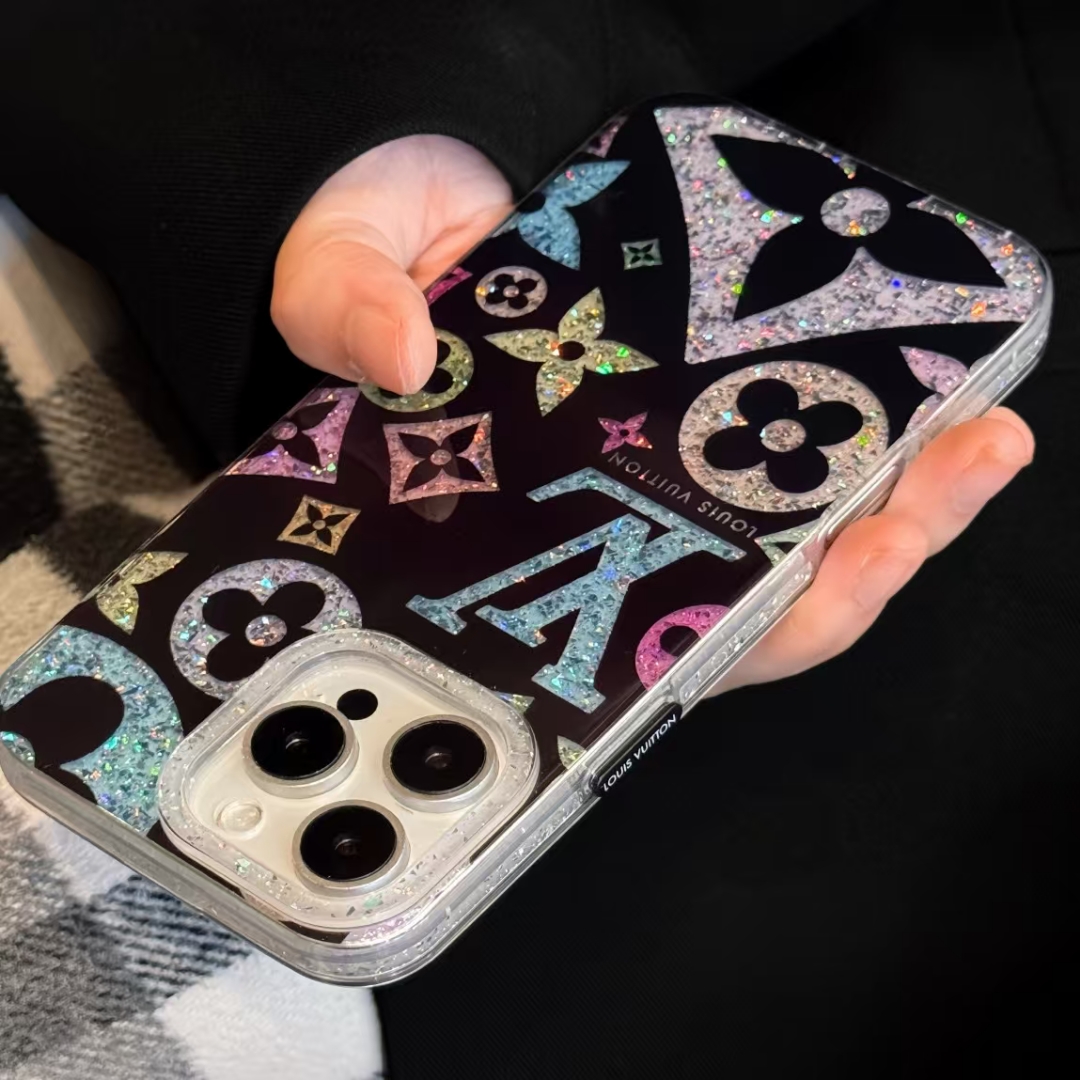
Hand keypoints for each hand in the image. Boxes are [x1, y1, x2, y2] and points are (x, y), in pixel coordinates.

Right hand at [271, 136, 1034, 689]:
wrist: (409, 185)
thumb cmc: (372, 248)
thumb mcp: (337, 268)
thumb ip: (344, 305)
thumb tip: (400, 348)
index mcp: (523, 527)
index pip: (626, 628)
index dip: (719, 637)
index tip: (810, 597)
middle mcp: (604, 516)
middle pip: (742, 595)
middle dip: (857, 565)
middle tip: (937, 496)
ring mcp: (660, 462)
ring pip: (795, 533)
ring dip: (896, 501)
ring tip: (978, 442)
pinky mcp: (700, 398)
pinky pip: (798, 449)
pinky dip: (871, 436)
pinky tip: (933, 402)